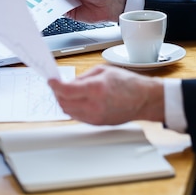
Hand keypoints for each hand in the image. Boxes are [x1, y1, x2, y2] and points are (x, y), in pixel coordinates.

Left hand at [48, 65, 164, 125]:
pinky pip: (77, 117)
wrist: (144, 100)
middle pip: (63, 103)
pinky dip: (72, 108)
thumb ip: (83, 77)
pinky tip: (76, 101)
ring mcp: (95, 117)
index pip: (66, 90)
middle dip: (57, 93)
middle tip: (57, 86)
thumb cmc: (129, 84)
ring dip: (63, 102)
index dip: (55, 85)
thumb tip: (68, 83)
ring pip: (68, 112)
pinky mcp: (97, 123)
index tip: (51, 81)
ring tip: (66, 93)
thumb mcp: (104, 71)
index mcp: (96, 89)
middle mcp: (94, 105)